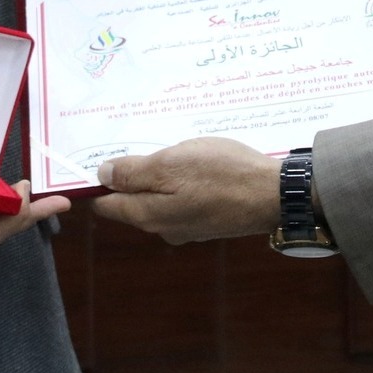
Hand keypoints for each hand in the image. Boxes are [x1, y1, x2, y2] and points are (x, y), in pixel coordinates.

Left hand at [91, 138, 279, 244]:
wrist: (274, 195)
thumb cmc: (223, 174)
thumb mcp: (172, 163)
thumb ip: (135, 172)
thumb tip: (102, 176)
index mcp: (148, 215)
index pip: (106, 204)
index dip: (98, 182)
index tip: (100, 155)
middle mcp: (163, 228)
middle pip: (131, 202)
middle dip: (129, 176)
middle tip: (139, 144)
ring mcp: (186, 227)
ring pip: (158, 199)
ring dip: (158, 177)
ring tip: (171, 150)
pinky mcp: (206, 221)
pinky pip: (180, 200)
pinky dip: (180, 183)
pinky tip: (194, 164)